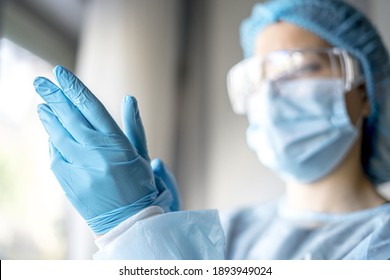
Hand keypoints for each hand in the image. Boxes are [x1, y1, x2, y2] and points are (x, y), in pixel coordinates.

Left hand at [34, 65, 170, 233]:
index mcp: (118, 145)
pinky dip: (53, 142)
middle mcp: (97, 154)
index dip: (74, 88)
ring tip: (42, 105)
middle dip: (54, 97)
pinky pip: (56, 156)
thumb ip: (134, 125)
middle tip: (41, 82)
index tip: (60, 73)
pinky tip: (51, 133)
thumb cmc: (140, 186)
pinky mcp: (69, 183)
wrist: (129, 222)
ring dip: (49, 118)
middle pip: (71, 117)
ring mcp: (81, 169)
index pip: (92, 108)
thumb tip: (129, 98)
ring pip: (59, 136)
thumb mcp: (141, 155)